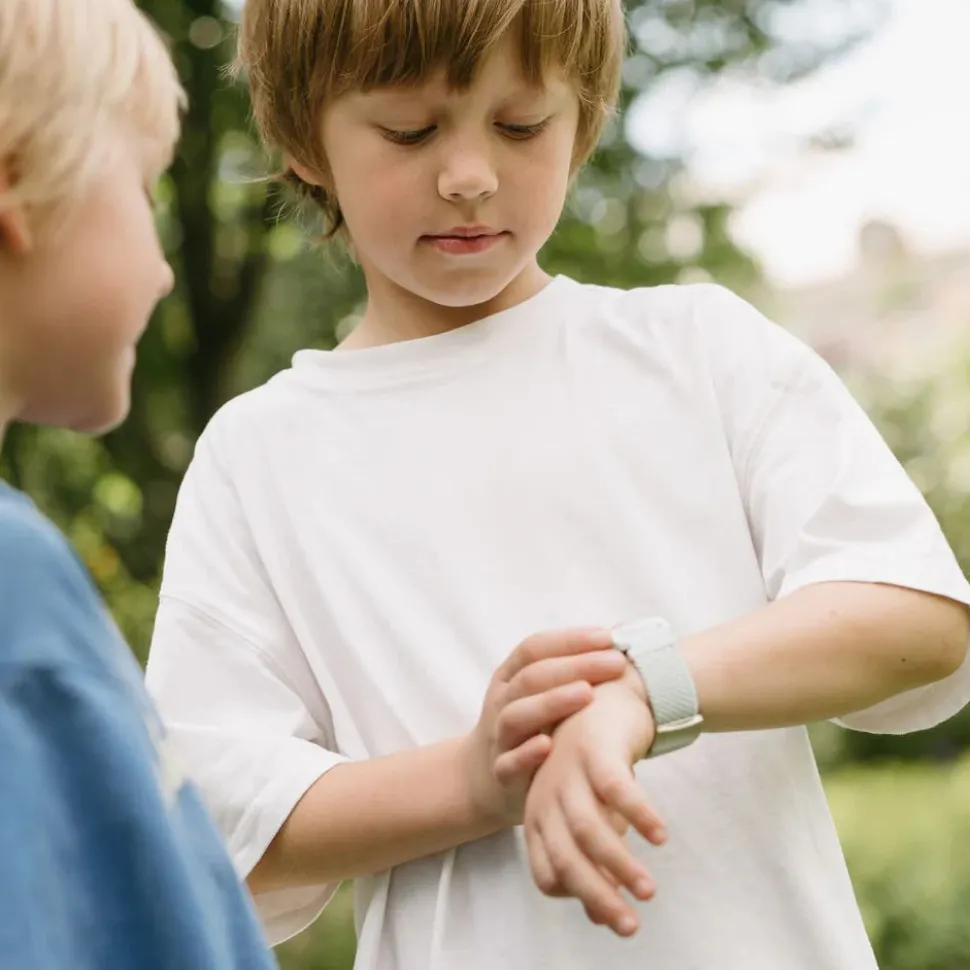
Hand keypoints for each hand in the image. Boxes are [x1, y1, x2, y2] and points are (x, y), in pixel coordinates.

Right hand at [463, 628, 628, 826]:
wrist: (485, 778)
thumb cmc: (530, 729)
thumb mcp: (537, 695)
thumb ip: (569, 673)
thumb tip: (620, 644)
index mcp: (510, 677)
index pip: (534, 648)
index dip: (569, 640)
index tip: (608, 637)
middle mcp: (501, 702)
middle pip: (531, 677)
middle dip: (575, 666)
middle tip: (616, 663)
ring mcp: (498, 738)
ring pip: (516, 716)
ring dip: (551, 702)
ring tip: (588, 693)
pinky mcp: (500, 774)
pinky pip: (508, 763)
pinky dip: (525, 755)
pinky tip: (547, 746)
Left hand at [523, 675, 665, 936]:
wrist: (603, 695)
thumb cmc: (594, 765)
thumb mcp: (589, 813)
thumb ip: (591, 860)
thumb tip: (599, 916)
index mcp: (539, 816)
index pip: (547, 873)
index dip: (576, 897)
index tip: (610, 914)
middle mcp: (547, 797)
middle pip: (566, 859)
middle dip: (597, 897)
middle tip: (630, 926)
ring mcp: (568, 773)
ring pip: (589, 830)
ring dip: (620, 865)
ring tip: (649, 891)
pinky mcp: (595, 751)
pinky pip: (616, 790)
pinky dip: (638, 815)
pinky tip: (660, 836)